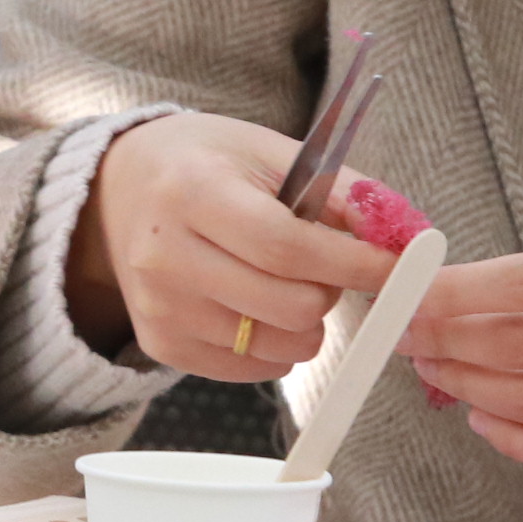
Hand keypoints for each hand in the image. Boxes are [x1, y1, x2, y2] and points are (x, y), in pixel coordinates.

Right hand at [71, 111, 400, 378]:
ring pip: (278, 347)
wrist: (118, 190)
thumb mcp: (267, 151)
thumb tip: (405, 237)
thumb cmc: (203, 165)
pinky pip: (251, 369)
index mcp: (192, 192)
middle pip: (288, 305)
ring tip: (285, 283)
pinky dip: (276, 346)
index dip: (353, 264)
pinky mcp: (160, 344)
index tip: (396, 269)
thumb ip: (340, 191)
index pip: (286, 246)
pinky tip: (257, 305)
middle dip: (331, 292)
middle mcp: (165, 255)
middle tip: (326, 268)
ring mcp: (160, 306)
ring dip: (307, 323)